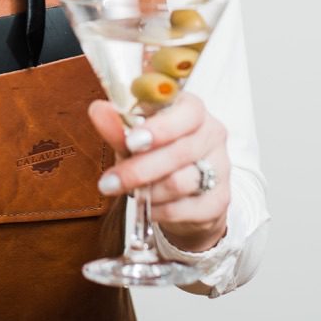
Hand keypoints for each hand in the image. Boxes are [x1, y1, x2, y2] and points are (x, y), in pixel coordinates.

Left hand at [89, 93, 229, 252]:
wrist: (184, 194)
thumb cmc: (156, 154)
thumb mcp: (134, 138)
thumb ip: (118, 126)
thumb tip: (99, 110)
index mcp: (192, 109)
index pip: (188, 112)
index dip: (161, 128)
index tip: (132, 141)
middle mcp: (212, 134)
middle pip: (180, 152)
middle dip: (139, 169)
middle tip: (108, 182)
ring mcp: (220, 168)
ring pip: (181, 182)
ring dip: (146, 191)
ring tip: (126, 192)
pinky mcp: (220, 200)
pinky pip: (185, 209)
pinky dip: (158, 210)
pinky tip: (146, 207)